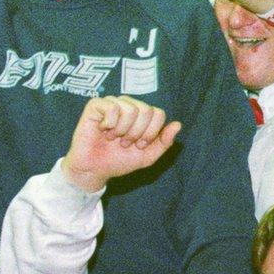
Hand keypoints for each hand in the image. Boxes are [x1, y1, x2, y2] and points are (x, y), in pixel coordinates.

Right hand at [63, 97, 181, 193]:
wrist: (95, 170)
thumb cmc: (119, 160)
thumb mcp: (148, 156)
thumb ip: (164, 142)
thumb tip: (178, 124)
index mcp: (142, 115)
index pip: (158, 113)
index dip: (151, 133)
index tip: (139, 145)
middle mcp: (128, 105)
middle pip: (146, 110)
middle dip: (137, 133)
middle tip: (124, 143)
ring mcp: (112, 103)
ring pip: (131, 109)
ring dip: (123, 130)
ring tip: (113, 138)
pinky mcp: (95, 105)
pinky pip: (112, 107)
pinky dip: (110, 124)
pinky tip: (103, 130)